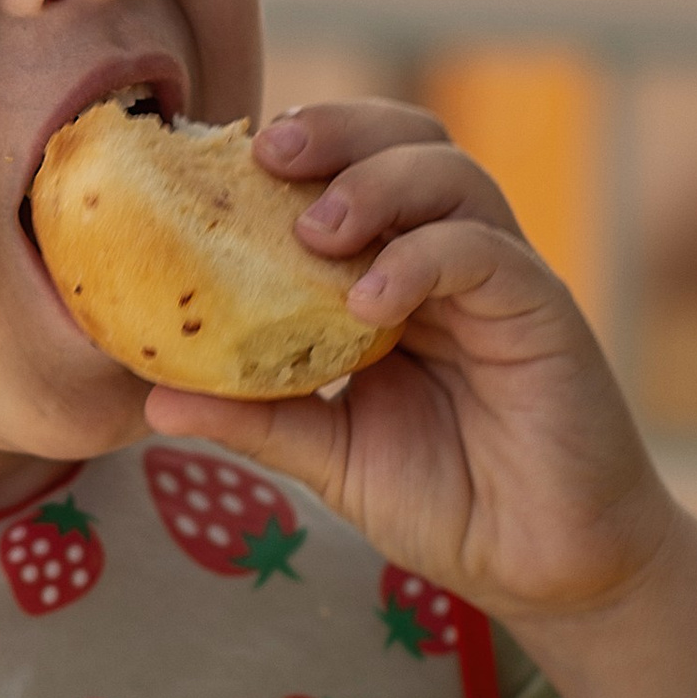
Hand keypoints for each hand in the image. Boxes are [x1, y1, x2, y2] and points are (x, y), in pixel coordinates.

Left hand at [142, 102, 675, 624]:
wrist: (544, 568)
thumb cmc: (449, 503)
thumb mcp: (331, 454)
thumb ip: (257, 416)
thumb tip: (152, 398)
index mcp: (400, 277)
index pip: (354, 172)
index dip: (297, 151)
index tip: (222, 159)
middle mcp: (453, 261)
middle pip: (408, 141)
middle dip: (336, 130)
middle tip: (266, 152)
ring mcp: (502, 280)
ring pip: (452, 175)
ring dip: (377, 182)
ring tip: (315, 230)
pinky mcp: (544, 312)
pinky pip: (487, 252)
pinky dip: (424, 258)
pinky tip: (372, 302)